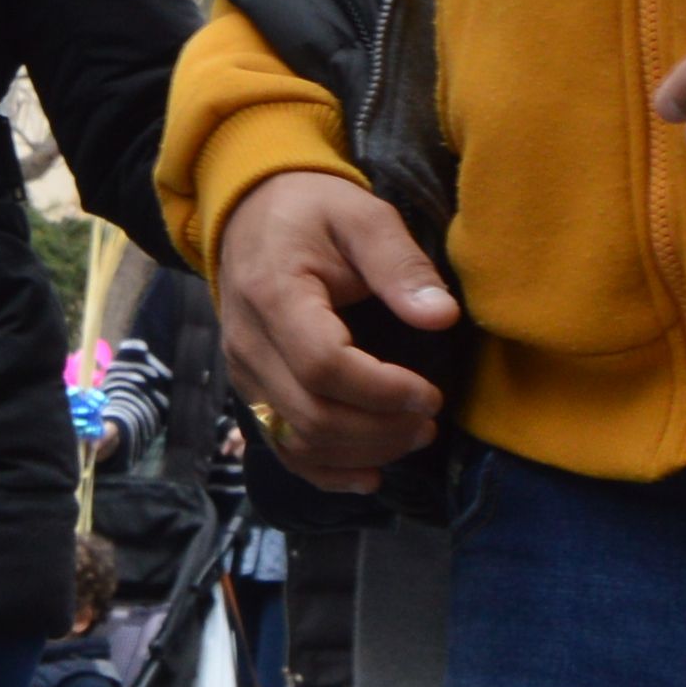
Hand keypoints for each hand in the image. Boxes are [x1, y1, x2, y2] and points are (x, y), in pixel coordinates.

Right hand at [216, 171, 458, 485]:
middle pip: (311, 414)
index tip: (430, 393)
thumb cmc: (313, 211)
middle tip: (430, 420)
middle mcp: (248, 343)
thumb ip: (401, 265)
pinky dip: (325, 471)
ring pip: (296, 439)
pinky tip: (370, 475)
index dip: (382, 391)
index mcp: (274, 295)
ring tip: (412, 436)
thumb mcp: (363, 216)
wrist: (252, 213)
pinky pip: (281, 446)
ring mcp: (243, 373)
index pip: (324, 366)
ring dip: (361, 452)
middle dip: (379, 430)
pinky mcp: (249, 390)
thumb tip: (442, 317)